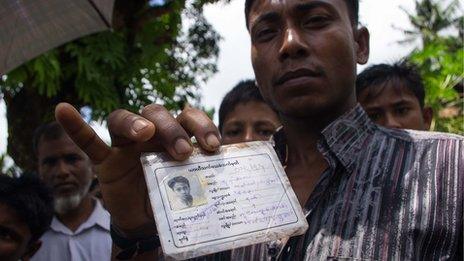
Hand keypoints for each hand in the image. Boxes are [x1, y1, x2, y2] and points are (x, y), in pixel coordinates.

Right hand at [55, 103, 220, 234]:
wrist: (153, 220)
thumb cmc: (176, 194)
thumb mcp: (194, 181)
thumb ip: (207, 169)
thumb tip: (238, 166)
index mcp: (176, 134)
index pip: (187, 116)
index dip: (202, 125)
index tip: (214, 146)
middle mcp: (151, 134)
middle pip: (157, 113)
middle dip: (172, 129)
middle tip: (184, 152)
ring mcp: (126, 145)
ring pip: (124, 120)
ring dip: (135, 122)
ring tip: (146, 133)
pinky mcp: (106, 160)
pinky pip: (89, 142)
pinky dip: (76, 127)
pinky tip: (63, 109)